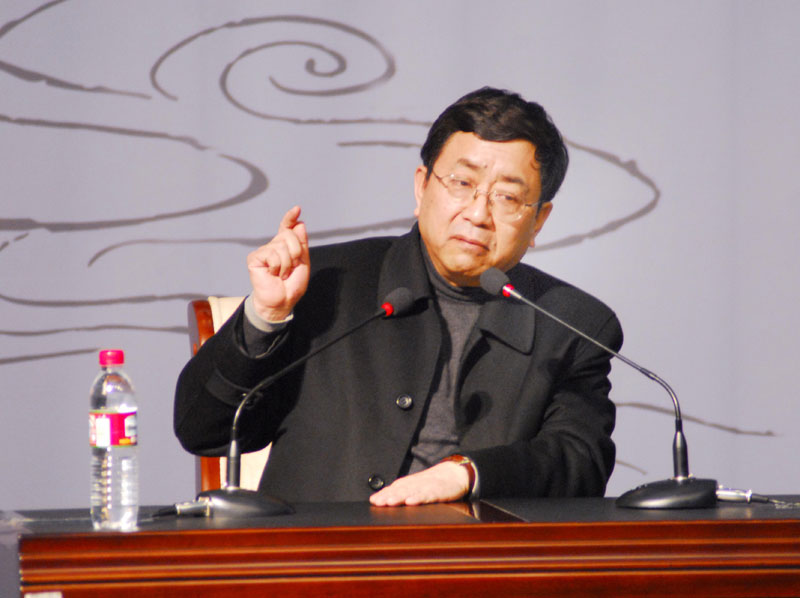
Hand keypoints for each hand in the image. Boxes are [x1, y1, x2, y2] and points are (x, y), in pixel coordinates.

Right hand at [247, 206, 309, 321]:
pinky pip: (272, 254)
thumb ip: (301, 244)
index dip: (290, 218)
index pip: (287, 228)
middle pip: (289, 235)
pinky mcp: (255, 258)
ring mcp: (263, 251)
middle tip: (291, 268)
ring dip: (287, 264)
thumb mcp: (303, 263)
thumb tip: (300, 224)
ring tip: (282, 275)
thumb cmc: (291, 285)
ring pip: (282, 246)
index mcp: (285, 247)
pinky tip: (273, 275)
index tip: (297, 209)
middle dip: (296, 253)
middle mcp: (273, 246)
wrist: (282, 301)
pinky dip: (278, 267)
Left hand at [369, 461, 469, 506]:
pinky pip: (427, 495)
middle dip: (388, 496)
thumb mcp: (420, 486)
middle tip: (377, 502)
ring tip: (389, 502)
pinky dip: (418, 498)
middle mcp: (417, 483)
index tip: (373, 501)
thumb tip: (388, 500)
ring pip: (411, 491)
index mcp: (412, 482)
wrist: (456, 474)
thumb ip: (406, 492)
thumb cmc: (436, 483)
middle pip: (400, 489)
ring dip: (399, 497)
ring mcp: (427, 486)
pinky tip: (411, 502)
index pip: (395, 487)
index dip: (384, 493)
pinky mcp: (438, 491)